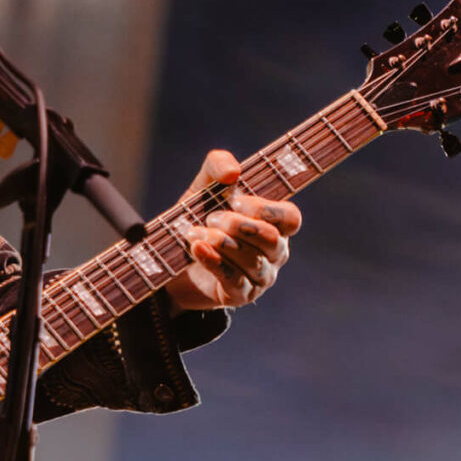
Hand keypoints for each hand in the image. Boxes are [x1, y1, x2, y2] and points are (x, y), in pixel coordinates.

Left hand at [161, 148, 300, 311]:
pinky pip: (235, 280)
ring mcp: (261, 276)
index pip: (290, 218)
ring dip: (221, 243)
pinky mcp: (241, 295)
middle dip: (238, 225)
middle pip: (271, 239)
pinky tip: (197, 248)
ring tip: (194, 233)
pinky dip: (214, 261)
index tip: (234, 200)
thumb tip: (234, 170)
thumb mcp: (204, 186)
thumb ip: (218, 165)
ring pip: (253, 261)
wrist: (170, 258)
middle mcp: (275, 252)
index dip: (266, 209)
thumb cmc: (198, 217)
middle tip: (210, 218)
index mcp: (275, 224)